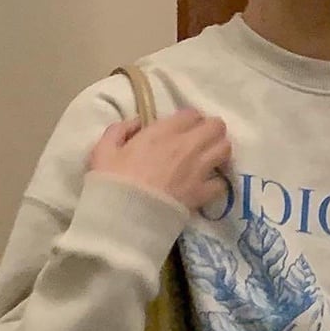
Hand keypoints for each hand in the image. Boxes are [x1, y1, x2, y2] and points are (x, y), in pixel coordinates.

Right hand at [89, 109, 231, 211]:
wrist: (126, 216)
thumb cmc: (112, 181)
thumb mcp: (104, 148)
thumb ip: (120, 129)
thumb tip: (137, 122)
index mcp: (162, 132)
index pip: (192, 114)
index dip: (190, 120)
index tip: (183, 128)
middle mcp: (186, 147)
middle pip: (216, 127)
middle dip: (211, 131)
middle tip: (202, 141)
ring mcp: (198, 171)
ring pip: (225, 149)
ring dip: (219, 152)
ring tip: (210, 159)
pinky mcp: (202, 194)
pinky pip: (221, 183)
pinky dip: (217, 183)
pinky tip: (207, 185)